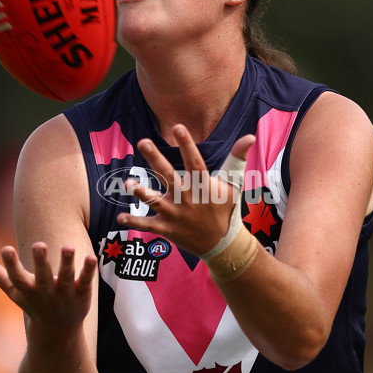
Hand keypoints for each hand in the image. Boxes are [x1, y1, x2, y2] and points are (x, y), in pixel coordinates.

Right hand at [0, 243, 96, 337]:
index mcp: (28, 291)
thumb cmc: (34, 305)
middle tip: (39, 244)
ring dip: (67, 262)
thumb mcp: (15, 292)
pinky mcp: (82, 293)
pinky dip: (88, 270)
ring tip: (68, 246)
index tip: (6, 248)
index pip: (17, 277)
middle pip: (43, 277)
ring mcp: (65, 294)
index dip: (10, 264)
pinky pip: (86, 281)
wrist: (58, 332)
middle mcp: (46, 292)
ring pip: (67, 277)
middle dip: (41, 262)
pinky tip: (91, 256)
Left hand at [117, 125, 254, 257]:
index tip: (178, 127)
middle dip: (155, 159)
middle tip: (143, 142)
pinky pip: (149, 225)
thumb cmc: (226, 209)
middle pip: (169, 176)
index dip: (187, 144)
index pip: (194, 161)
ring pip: (156, 202)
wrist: (223, 244)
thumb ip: (237, 158)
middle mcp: (188, 198)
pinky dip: (135, 221)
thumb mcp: (234, 184)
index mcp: (203, 185)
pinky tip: (121, 216)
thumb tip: (250, 136)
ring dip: (142, 193)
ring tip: (129, 183)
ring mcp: (176, 215)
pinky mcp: (168, 229)